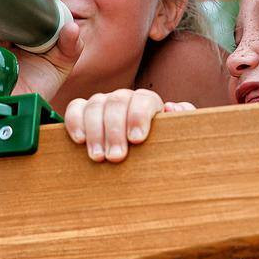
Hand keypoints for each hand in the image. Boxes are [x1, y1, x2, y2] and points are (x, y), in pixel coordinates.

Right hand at [64, 89, 194, 162]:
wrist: (142, 159)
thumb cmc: (159, 150)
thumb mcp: (176, 138)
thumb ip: (183, 121)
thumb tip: (172, 109)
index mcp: (148, 102)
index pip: (143, 100)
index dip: (138, 117)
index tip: (136, 140)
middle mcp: (124, 98)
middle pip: (116, 102)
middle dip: (115, 130)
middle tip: (116, 157)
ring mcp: (103, 103)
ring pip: (95, 104)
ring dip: (95, 131)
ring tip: (98, 157)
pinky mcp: (83, 111)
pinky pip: (75, 108)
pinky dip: (75, 121)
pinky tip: (79, 140)